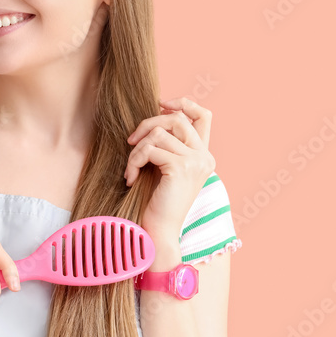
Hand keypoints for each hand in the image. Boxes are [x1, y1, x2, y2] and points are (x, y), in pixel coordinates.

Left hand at [124, 96, 216, 245]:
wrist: (159, 233)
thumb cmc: (157, 203)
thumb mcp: (165, 169)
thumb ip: (168, 146)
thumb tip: (155, 116)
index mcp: (204, 156)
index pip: (203, 115)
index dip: (182, 103)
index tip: (160, 105)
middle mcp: (205, 157)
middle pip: (177, 118)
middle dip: (148, 124)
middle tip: (131, 141)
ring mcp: (196, 161)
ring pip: (159, 133)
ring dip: (137, 149)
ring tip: (131, 168)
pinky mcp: (181, 168)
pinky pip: (150, 149)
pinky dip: (134, 161)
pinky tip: (131, 178)